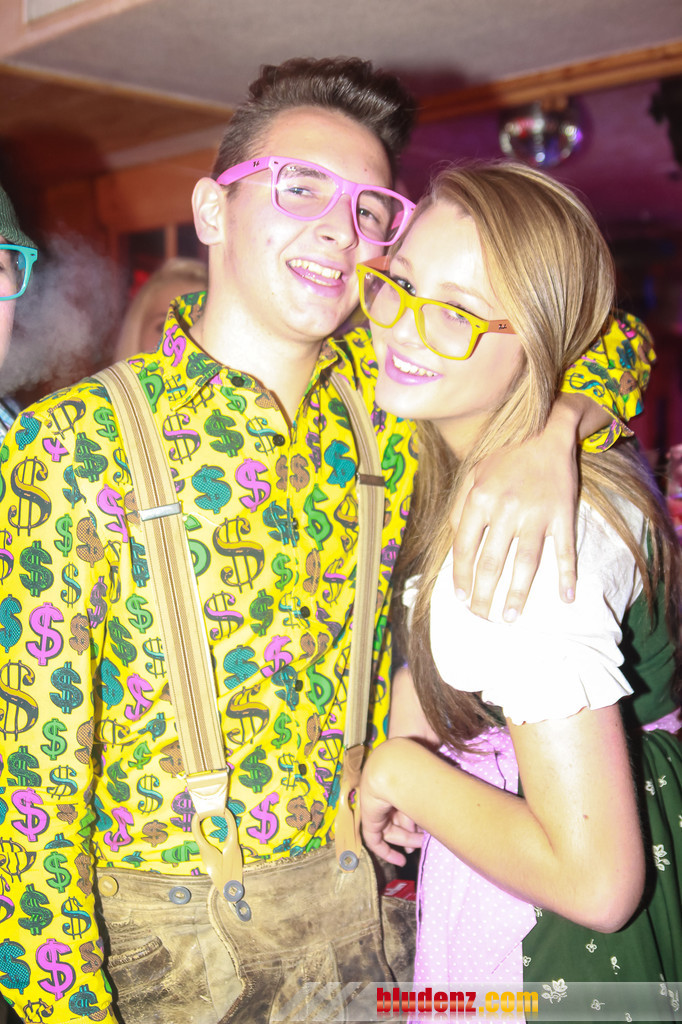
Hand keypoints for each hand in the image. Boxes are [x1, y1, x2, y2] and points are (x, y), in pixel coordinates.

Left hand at [360, 745, 422, 866]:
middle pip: (401, 821)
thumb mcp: (420, 793)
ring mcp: (377, 809)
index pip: (407, 808)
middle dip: (413, 834)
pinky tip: (400, 861)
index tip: (428, 832)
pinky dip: (387, 853)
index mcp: (396, 786)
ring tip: (421, 845)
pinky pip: (376, 841)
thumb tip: (433, 814)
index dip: (417, 822)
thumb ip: (425, 805)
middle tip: (425, 842)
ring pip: (392, 831)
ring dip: (407, 840)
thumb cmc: (410, 774)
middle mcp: (386, 797)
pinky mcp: (369, 820)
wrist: (391, 769)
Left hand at [450, 413, 579, 620]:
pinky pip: (564, 550)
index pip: (464, 548)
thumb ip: (459, 509)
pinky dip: (567, 575)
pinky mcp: (562, 513)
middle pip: (491, 562)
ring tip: (511, 616)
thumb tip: (453, 548)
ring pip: (525, 562)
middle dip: (484, 595)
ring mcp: (536, 512)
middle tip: (481, 617)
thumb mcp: (473, 475)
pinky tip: (565, 597)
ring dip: (517, 594)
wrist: (545, 431)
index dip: (460, 577)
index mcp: (479, 498)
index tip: (460, 598)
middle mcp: (506, 507)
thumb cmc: (504, 458)